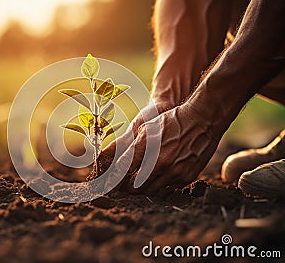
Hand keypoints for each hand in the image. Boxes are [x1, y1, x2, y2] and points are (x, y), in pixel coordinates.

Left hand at [103, 104, 220, 193]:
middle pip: (136, 187)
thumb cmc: (171, 121)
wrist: (202, 120)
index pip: (123, 172)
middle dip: (129, 186)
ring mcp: (174, 172)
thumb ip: (129, 146)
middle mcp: (159, 163)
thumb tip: (108, 156)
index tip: (112, 180)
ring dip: (145, 187)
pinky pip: (168, 189)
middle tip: (126, 184)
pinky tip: (162, 176)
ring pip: (151, 191)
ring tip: (142, 181)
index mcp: (146, 149)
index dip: (115, 178)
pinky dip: (162, 185)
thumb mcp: (145, 128)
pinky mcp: (186, 177)